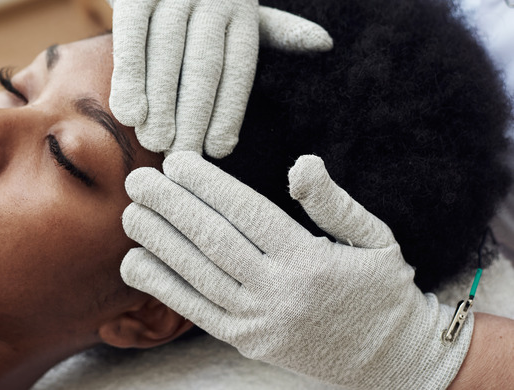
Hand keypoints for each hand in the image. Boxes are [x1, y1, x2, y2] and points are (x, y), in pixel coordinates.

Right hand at [96, 0, 331, 157]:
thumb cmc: (196, 0)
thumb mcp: (236, 11)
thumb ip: (275, 32)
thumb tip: (325, 43)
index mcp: (242, 3)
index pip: (238, 68)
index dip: (229, 113)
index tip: (217, 152)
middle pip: (204, 66)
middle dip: (194, 117)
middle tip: (184, 157)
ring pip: (166, 58)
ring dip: (161, 106)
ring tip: (157, 143)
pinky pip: (132, 43)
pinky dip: (129, 81)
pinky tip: (129, 115)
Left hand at [121, 152, 469, 388]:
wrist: (390, 362)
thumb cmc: (382, 291)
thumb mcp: (377, 240)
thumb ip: (335, 203)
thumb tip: (301, 164)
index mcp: (310, 261)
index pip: (247, 213)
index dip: (207, 185)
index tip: (177, 161)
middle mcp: (280, 292)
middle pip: (214, 241)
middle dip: (171, 207)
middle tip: (138, 179)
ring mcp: (259, 321)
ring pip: (198, 276)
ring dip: (159, 243)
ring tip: (131, 213)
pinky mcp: (246, 342)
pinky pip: (197, 312)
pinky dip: (163, 288)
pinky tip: (137, 263)